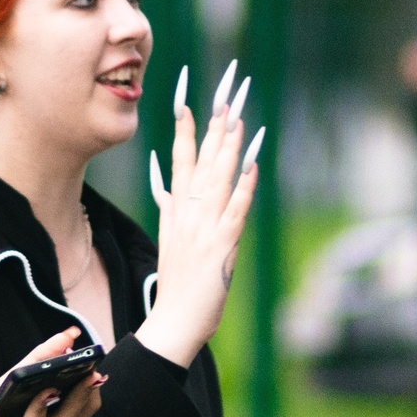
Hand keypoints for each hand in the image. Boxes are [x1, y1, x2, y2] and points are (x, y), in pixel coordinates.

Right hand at [138, 61, 262, 367]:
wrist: (173, 321)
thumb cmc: (175, 283)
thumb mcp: (168, 238)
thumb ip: (169, 206)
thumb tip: (165, 182)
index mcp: (175, 210)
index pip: (179, 160)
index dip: (184, 129)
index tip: (188, 99)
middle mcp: (187, 213)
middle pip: (201, 160)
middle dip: (213, 126)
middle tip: (224, 94)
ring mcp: (204, 228)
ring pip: (218, 178)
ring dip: (229, 147)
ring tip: (237, 117)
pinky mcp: (221, 245)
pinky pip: (235, 210)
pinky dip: (244, 187)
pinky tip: (251, 166)